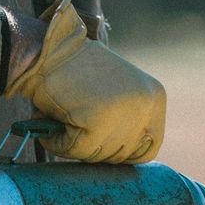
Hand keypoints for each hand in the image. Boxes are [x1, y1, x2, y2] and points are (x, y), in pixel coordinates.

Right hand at [5, 0, 165, 162]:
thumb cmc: (77, 69)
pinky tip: (52, 120)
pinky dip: (57, 141)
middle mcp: (146, 106)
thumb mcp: (118, 89)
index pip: (148, 148)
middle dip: (95, 146)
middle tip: (75, 123)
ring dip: (74, 143)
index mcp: (155, 98)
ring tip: (64, 116)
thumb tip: (123, 155)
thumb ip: (127, 118)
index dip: (121, 150)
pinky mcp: (98, 123)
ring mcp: (124, 115)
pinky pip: (75, 150)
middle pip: (122, 155)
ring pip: (97, 155)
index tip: (100, 141)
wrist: (50, 49)